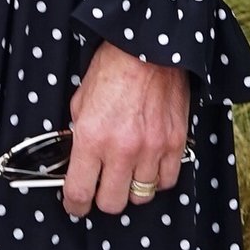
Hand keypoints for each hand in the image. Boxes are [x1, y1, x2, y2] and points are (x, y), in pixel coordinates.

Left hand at [64, 41, 190, 217]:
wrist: (149, 44)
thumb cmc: (112, 66)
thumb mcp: (81, 99)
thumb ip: (79, 133)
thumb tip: (78, 157)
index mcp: (91, 137)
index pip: (78, 193)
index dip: (74, 205)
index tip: (75, 204)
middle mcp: (122, 149)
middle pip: (111, 203)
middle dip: (102, 199)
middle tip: (101, 186)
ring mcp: (152, 148)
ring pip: (140, 196)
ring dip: (131, 188)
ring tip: (127, 173)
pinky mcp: (175, 143)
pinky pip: (166, 181)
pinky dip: (156, 179)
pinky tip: (149, 165)